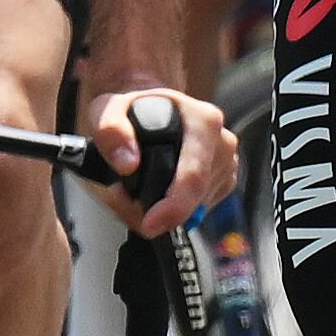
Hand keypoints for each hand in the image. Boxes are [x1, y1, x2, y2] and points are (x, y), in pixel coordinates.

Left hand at [85, 82, 239, 236]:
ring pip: (196, 210)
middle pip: (195, 198)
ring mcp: (227, 164)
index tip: (147, 224)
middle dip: (157, 212)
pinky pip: (198, 212)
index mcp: (203, 120)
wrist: (148, 111)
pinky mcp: (224, 183)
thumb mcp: (108, 110)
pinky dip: (172, 213)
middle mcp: (222, 142)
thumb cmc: (131, 111)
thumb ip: (110, 130)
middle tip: (121, 198)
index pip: (194, 175)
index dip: (172, 206)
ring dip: (161, 212)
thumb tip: (128, 165)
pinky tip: (154, 192)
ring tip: (133, 189)